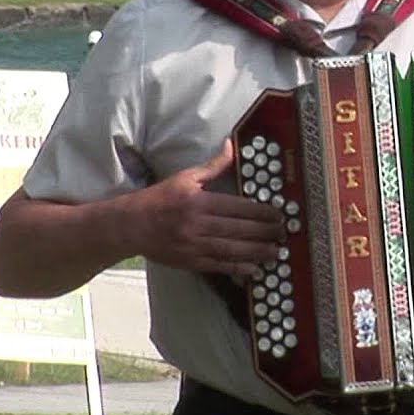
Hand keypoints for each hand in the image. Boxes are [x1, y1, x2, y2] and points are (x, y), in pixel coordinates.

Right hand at [127, 139, 283, 276]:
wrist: (130, 226)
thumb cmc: (159, 199)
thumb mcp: (185, 178)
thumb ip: (213, 166)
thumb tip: (231, 145)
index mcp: (198, 201)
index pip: (237, 207)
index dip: (261, 212)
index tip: (278, 214)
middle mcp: (198, 224)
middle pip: (238, 229)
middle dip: (264, 232)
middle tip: (284, 233)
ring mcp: (194, 245)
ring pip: (231, 250)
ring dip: (256, 252)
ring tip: (276, 252)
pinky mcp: (190, 261)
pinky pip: (217, 266)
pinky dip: (237, 268)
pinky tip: (254, 269)